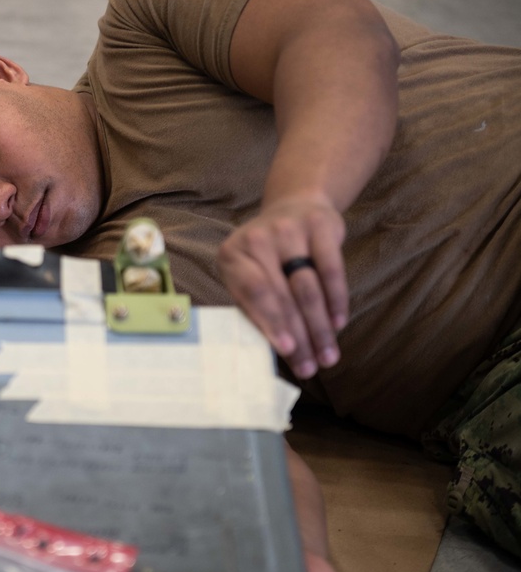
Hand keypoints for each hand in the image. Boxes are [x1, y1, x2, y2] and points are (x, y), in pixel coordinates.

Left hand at [217, 196, 347, 378]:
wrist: (295, 206)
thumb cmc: (268, 255)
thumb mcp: (251, 273)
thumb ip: (255, 307)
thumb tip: (276, 352)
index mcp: (232, 255)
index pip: (253, 294)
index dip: (271, 323)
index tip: (287, 350)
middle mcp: (257, 239)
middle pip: (282, 296)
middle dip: (299, 336)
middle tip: (311, 365)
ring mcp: (289, 229)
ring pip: (308, 288)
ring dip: (320, 327)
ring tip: (328, 355)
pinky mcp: (320, 225)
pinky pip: (332, 270)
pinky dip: (336, 300)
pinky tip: (339, 323)